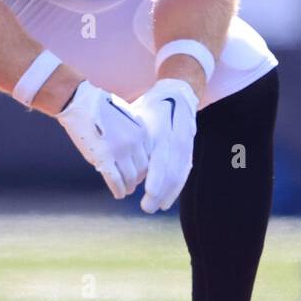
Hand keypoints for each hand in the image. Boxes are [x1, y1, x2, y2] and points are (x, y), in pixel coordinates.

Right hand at [55, 80, 151, 197]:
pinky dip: (118, 190)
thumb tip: (137, 148)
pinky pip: (115, 180)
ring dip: (128, 187)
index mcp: (142, 130)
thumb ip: (134, 131)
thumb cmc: (101, 107)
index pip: (150, 156)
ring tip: (125, 190)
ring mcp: (119, 150)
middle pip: (143, 169)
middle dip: (138, 179)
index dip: (145, 167)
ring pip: (130, 178)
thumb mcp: (126, 114)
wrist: (80, 102)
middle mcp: (134, 141)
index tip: (140, 171)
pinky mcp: (103, 158)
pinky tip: (118, 194)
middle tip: (132, 183)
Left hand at [132, 78, 198, 212]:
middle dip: (160, 190)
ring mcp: (185, 143)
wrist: (177, 92)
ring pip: (178, 173)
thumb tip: (111, 159)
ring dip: (167, 193)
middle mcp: (175, 136)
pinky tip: (166, 202)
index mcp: (160, 126)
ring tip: (154, 207)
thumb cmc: (148, 105)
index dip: (156, 175)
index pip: (160, 155)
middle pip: (170, 168)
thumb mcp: (136, 114)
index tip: (147, 191)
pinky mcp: (189, 149)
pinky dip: (176, 188)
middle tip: (146, 207)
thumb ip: (128, 136)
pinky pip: (184, 172)